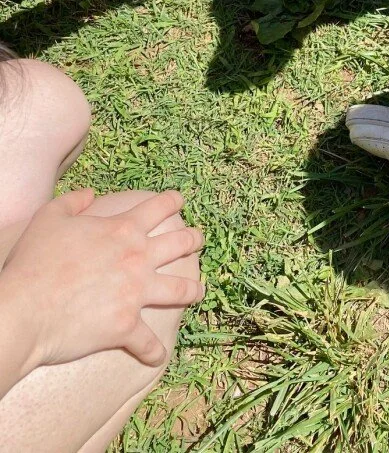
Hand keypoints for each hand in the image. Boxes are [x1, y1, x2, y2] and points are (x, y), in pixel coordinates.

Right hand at [0, 188, 203, 370]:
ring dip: (193, 290)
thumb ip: (73, 201)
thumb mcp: (50, 217)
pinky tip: (158, 357)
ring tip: (200, 291)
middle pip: (180, 244)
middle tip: (200, 240)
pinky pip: (149, 343)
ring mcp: (136, 293)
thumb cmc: (35, 262)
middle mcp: (138, 258)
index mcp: (123, 229)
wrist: (25, 310)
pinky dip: (154, 352)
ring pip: (180, 290)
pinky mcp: (127, 326)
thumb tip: (91, 194)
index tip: (179, 200)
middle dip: (194, 240)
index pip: (159, 207)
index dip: (172, 201)